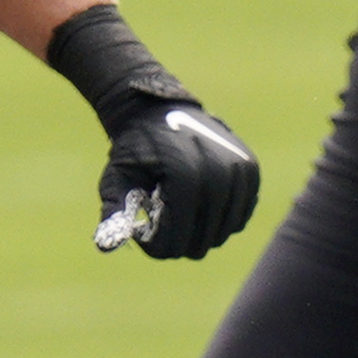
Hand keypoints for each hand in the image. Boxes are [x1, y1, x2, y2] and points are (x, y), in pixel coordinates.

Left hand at [94, 96, 259, 258]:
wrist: (160, 110)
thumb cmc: (135, 148)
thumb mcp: (116, 178)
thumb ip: (114, 214)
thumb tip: (106, 247)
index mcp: (186, 179)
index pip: (176, 243)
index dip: (154, 247)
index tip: (142, 229)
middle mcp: (219, 176)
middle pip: (200, 243)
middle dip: (176, 240)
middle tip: (160, 218)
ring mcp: (239, 172)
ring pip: (222, 234)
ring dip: (198, 230)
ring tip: (178, 208)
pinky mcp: (250, 170)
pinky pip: (239, 216)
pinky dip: (220, 219)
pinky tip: (200, 204)